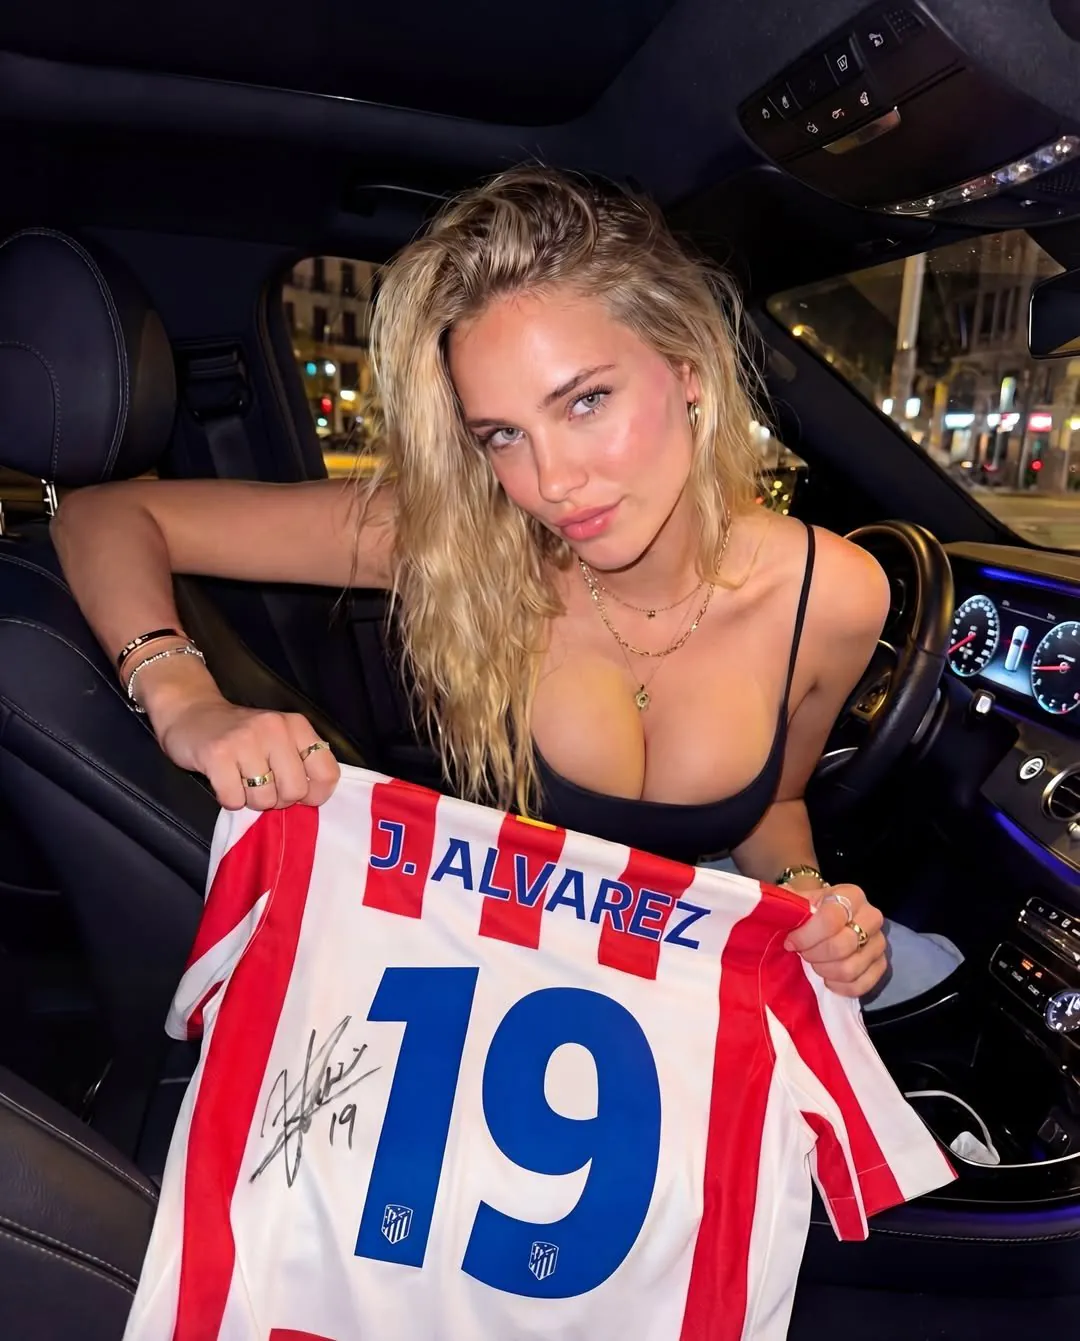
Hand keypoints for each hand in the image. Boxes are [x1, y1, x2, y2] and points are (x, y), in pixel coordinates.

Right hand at [157, 697, 340, 811]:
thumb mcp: (279, 738)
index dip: (316, 795)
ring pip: (264, 800)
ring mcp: (245, 740)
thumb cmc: (241, 735)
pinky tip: (224, 782)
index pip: (327, 773)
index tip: (298, 795)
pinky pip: (234, 800)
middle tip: (262, 786)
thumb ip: (300, 762)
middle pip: (295, 791)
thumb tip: (313, 799)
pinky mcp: (217, 754)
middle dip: (278, 800)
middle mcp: (275, 729)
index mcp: (297, 725)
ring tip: (241, 781)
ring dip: (251, 800)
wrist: (191, 713)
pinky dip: (229, 800)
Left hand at [783, 883, 886, 998]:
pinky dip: (840, 987)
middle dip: (815, 955)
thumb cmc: (807, 908)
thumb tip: (774, 910)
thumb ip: (785, 902)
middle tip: (803, 954)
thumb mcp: (795, 898)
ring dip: (825, 971)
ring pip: (851, 968)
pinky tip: (827, 979)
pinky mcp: (881, 965)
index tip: (790, 942)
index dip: (806, 936)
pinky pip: (862, 985)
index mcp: (851, 895)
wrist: (824, 915)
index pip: (831, 919)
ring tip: (814, 964)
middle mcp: (872, 917)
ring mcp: (879, 943)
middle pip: (843, 946)